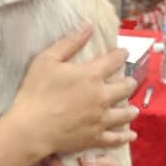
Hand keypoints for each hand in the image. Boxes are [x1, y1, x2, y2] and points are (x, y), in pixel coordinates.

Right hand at [7, 25, 137, 160]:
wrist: (32, 127)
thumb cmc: (36, 91)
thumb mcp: (47, 60)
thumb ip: (69, 43)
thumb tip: (88, 27)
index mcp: (91, 75)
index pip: (113, 61)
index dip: (121, 55)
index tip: (124, 52)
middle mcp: (102, 96)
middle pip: (125, 87)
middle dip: (130, 82)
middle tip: (131, 81)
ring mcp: (101, 119)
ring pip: (125, 114)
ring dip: (131, 109)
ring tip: (133, 109)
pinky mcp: (96, 137)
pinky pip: (116, 138)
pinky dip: (125, 136)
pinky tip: (131, 135)